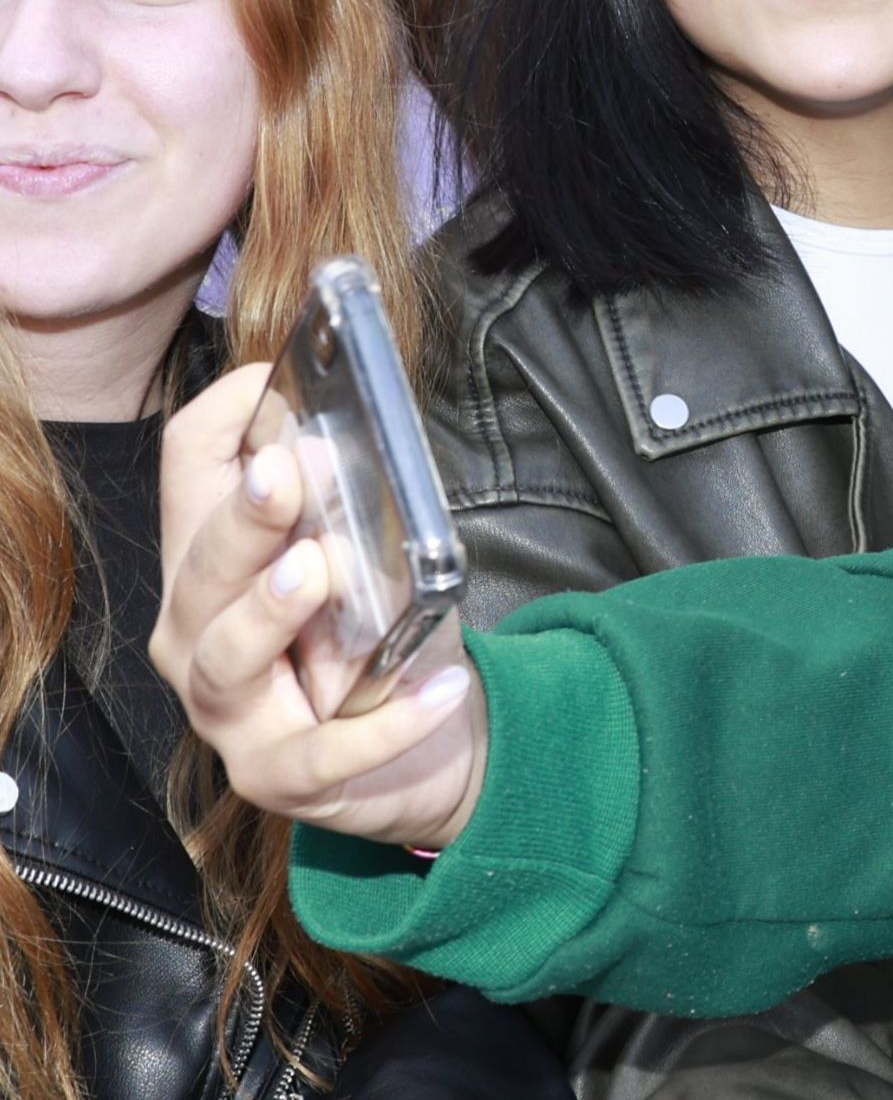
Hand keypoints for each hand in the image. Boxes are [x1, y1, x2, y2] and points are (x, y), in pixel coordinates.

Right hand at [153, 367, 488, 851]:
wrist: (421, 745)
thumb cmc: (381, 634)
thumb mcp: (374, 552)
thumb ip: (360, 495)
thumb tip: (363, 419)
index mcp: (213, 559)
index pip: (190, 472)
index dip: (225, 423)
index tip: (269, 381)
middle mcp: (198, 632)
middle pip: (201, 567)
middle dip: (242, 521)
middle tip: (286, 474)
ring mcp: (228, 711)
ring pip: (227, 659)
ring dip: (270, 612)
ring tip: (318, 569)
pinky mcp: (277, 774)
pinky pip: (324, 753)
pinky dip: (386, 724)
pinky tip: (440, 688)